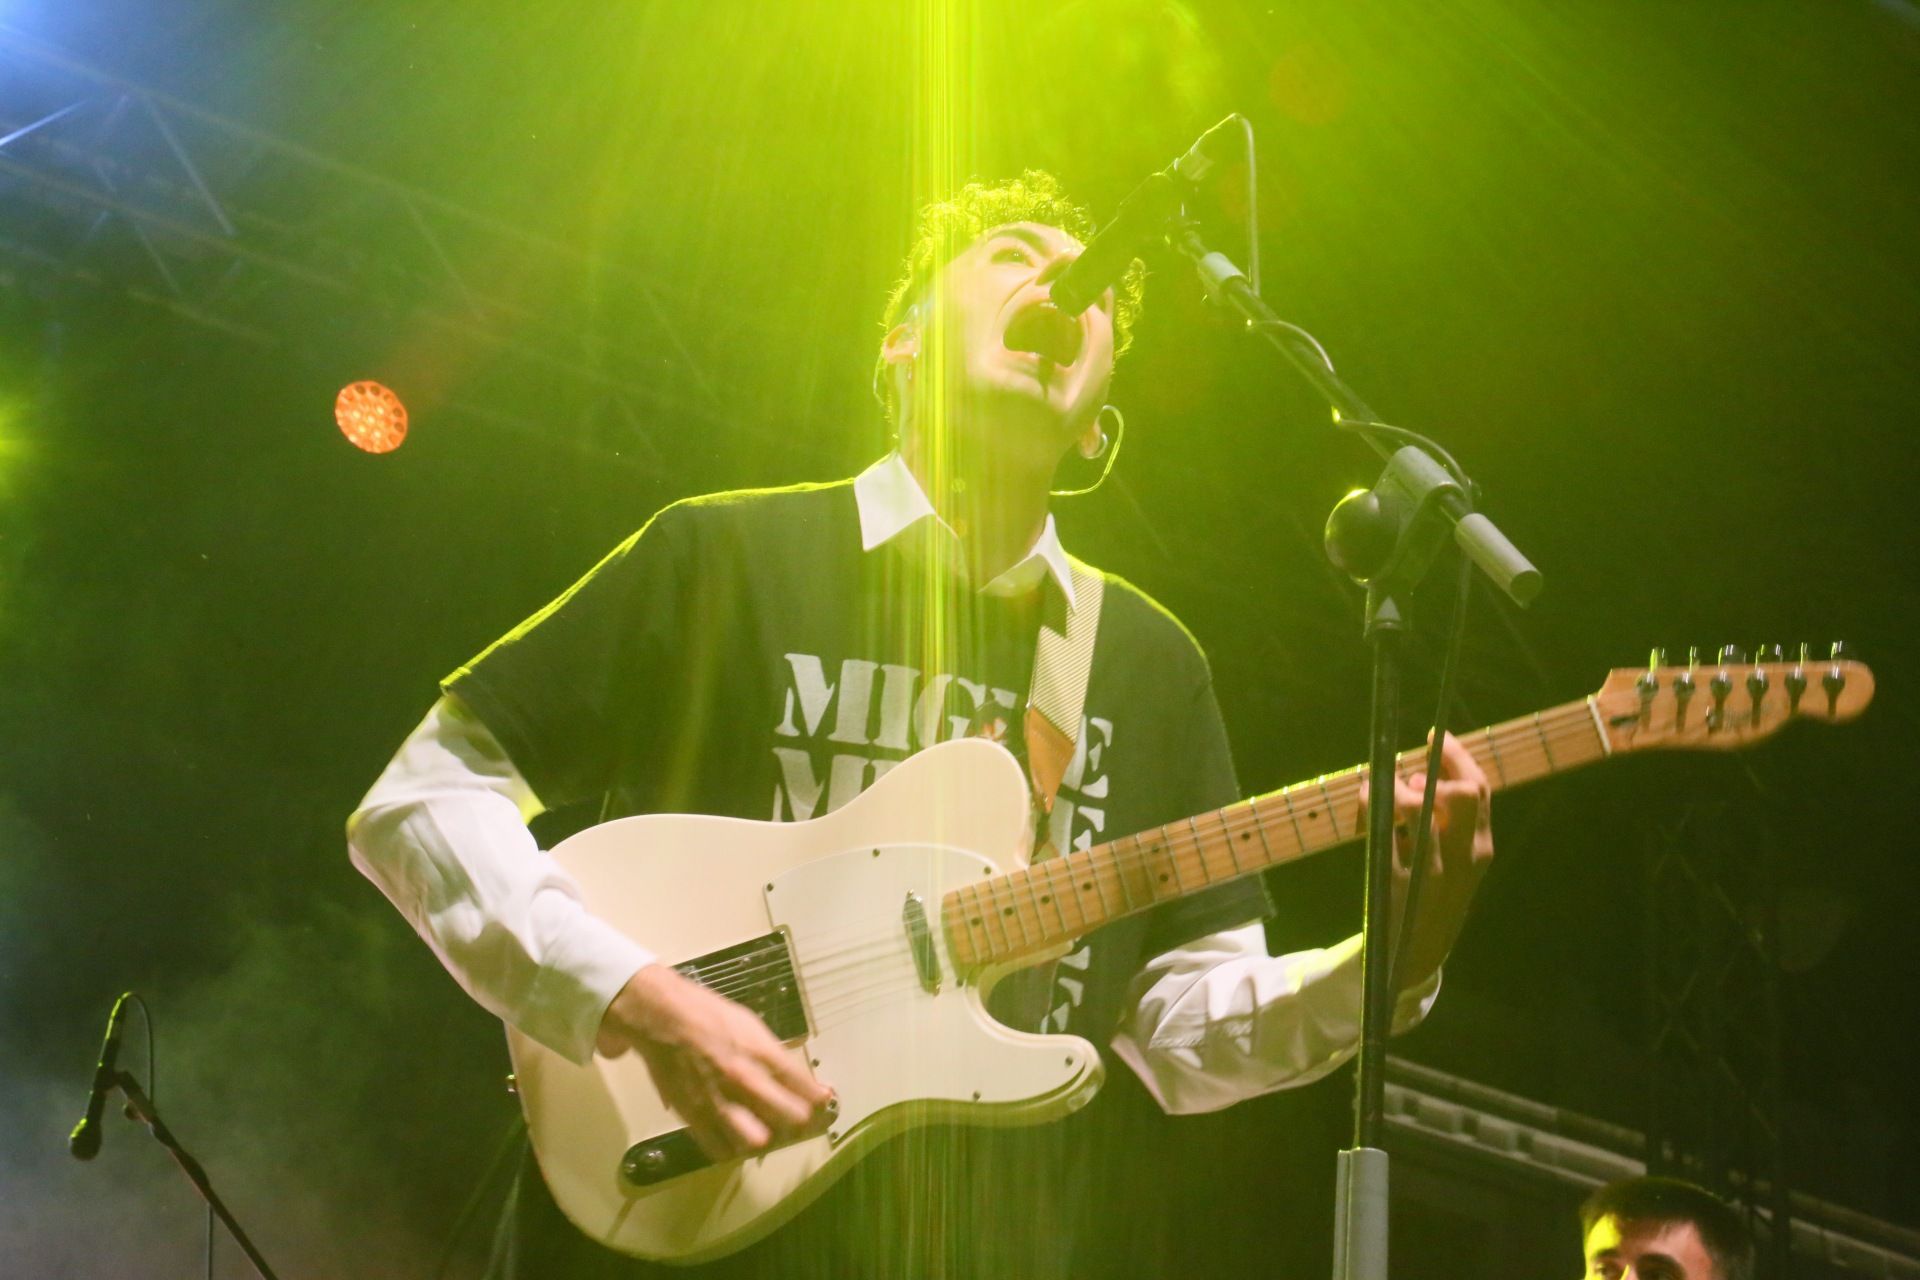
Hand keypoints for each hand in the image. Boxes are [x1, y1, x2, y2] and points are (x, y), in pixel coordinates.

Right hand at [597, 964, 833, 1161]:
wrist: (662, 1017)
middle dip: (798, 1119)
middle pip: (788, 1116)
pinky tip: (733, 1139)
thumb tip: (790, 1075)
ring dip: (765, 1137)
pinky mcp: (695, 1116)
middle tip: (797, 1118)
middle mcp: (744, 1079)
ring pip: (756, 1139)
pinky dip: (730, 1148)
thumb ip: (770, 1053)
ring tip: (765, 1131)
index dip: (817, 1096)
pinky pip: (719, 1149)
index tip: (821, 1100)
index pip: (802, 1083)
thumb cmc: (706, 1015)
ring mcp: (719, 1101)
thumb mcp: (749, 1025)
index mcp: (760, 1051)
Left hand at [1358, 732, 1494, 991]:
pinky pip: (1382, 833)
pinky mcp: (1397, 885)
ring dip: (1394, 788)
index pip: (1481, 790)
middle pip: (1462, 793)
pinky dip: (1370, 808)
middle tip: (1408, 767)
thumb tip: (1415, 774)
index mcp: (1480, 850)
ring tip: (1379, 787)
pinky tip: (1364, 800)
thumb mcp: (1453, 862)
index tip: (1435, 735)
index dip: (1457, 756)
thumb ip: (1444, 821)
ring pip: (1418, 807)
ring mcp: (1432, 874)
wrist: (1415, 954)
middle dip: (1435, 767)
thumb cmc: (1430, 897)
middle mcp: (1464, 860)